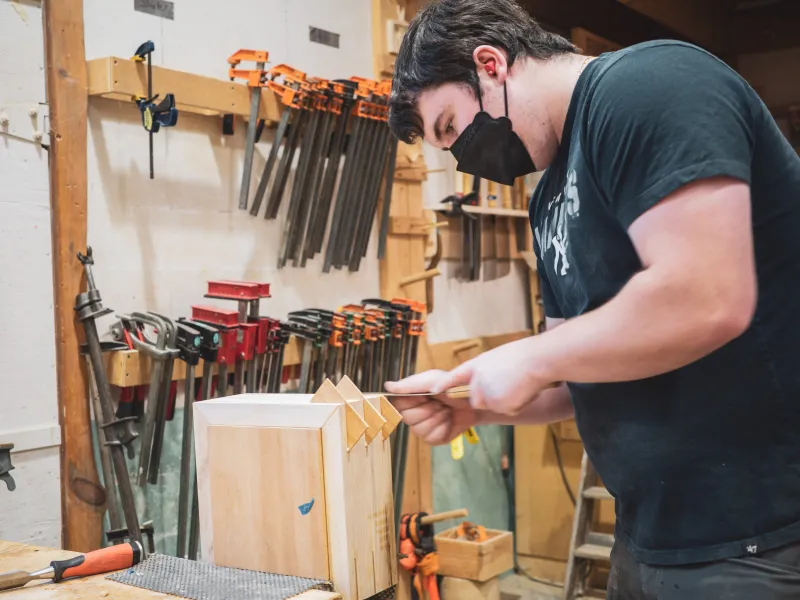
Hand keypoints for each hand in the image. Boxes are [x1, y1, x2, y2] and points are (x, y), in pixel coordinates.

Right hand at [384, 370, 478, 444]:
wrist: (474, 401)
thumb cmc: (453, 387)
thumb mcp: (432, 380)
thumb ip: (410, 384)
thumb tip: (388, 386)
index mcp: (410, 397)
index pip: (396, 404)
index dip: (410, 402)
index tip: (424, 396)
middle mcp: (413, 413)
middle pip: (407, 418)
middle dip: (427, 410)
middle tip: (439, 402)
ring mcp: (423, 427)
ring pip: (418, 430)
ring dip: (436, 419)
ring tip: (446, 410)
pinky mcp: (434, 437)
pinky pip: (431, 438)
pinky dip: (443, 429)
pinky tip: (449, 421)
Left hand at [423, 337, 556, 414]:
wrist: (536, 360)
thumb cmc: (523, 356)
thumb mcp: (498, 358)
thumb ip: (488, 372)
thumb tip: (489, 383)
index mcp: (476, 366)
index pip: (455, 377)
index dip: (444, 385)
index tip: (433, 390)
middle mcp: (477, 382)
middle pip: (477, 400)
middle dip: (491, 398)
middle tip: (509, 385)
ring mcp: (486, 394)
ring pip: (495, 406)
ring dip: (507, 401)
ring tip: (519, 385)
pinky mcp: (497, 405)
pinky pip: (509, 410)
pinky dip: (519, 404)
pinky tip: (524, 391)